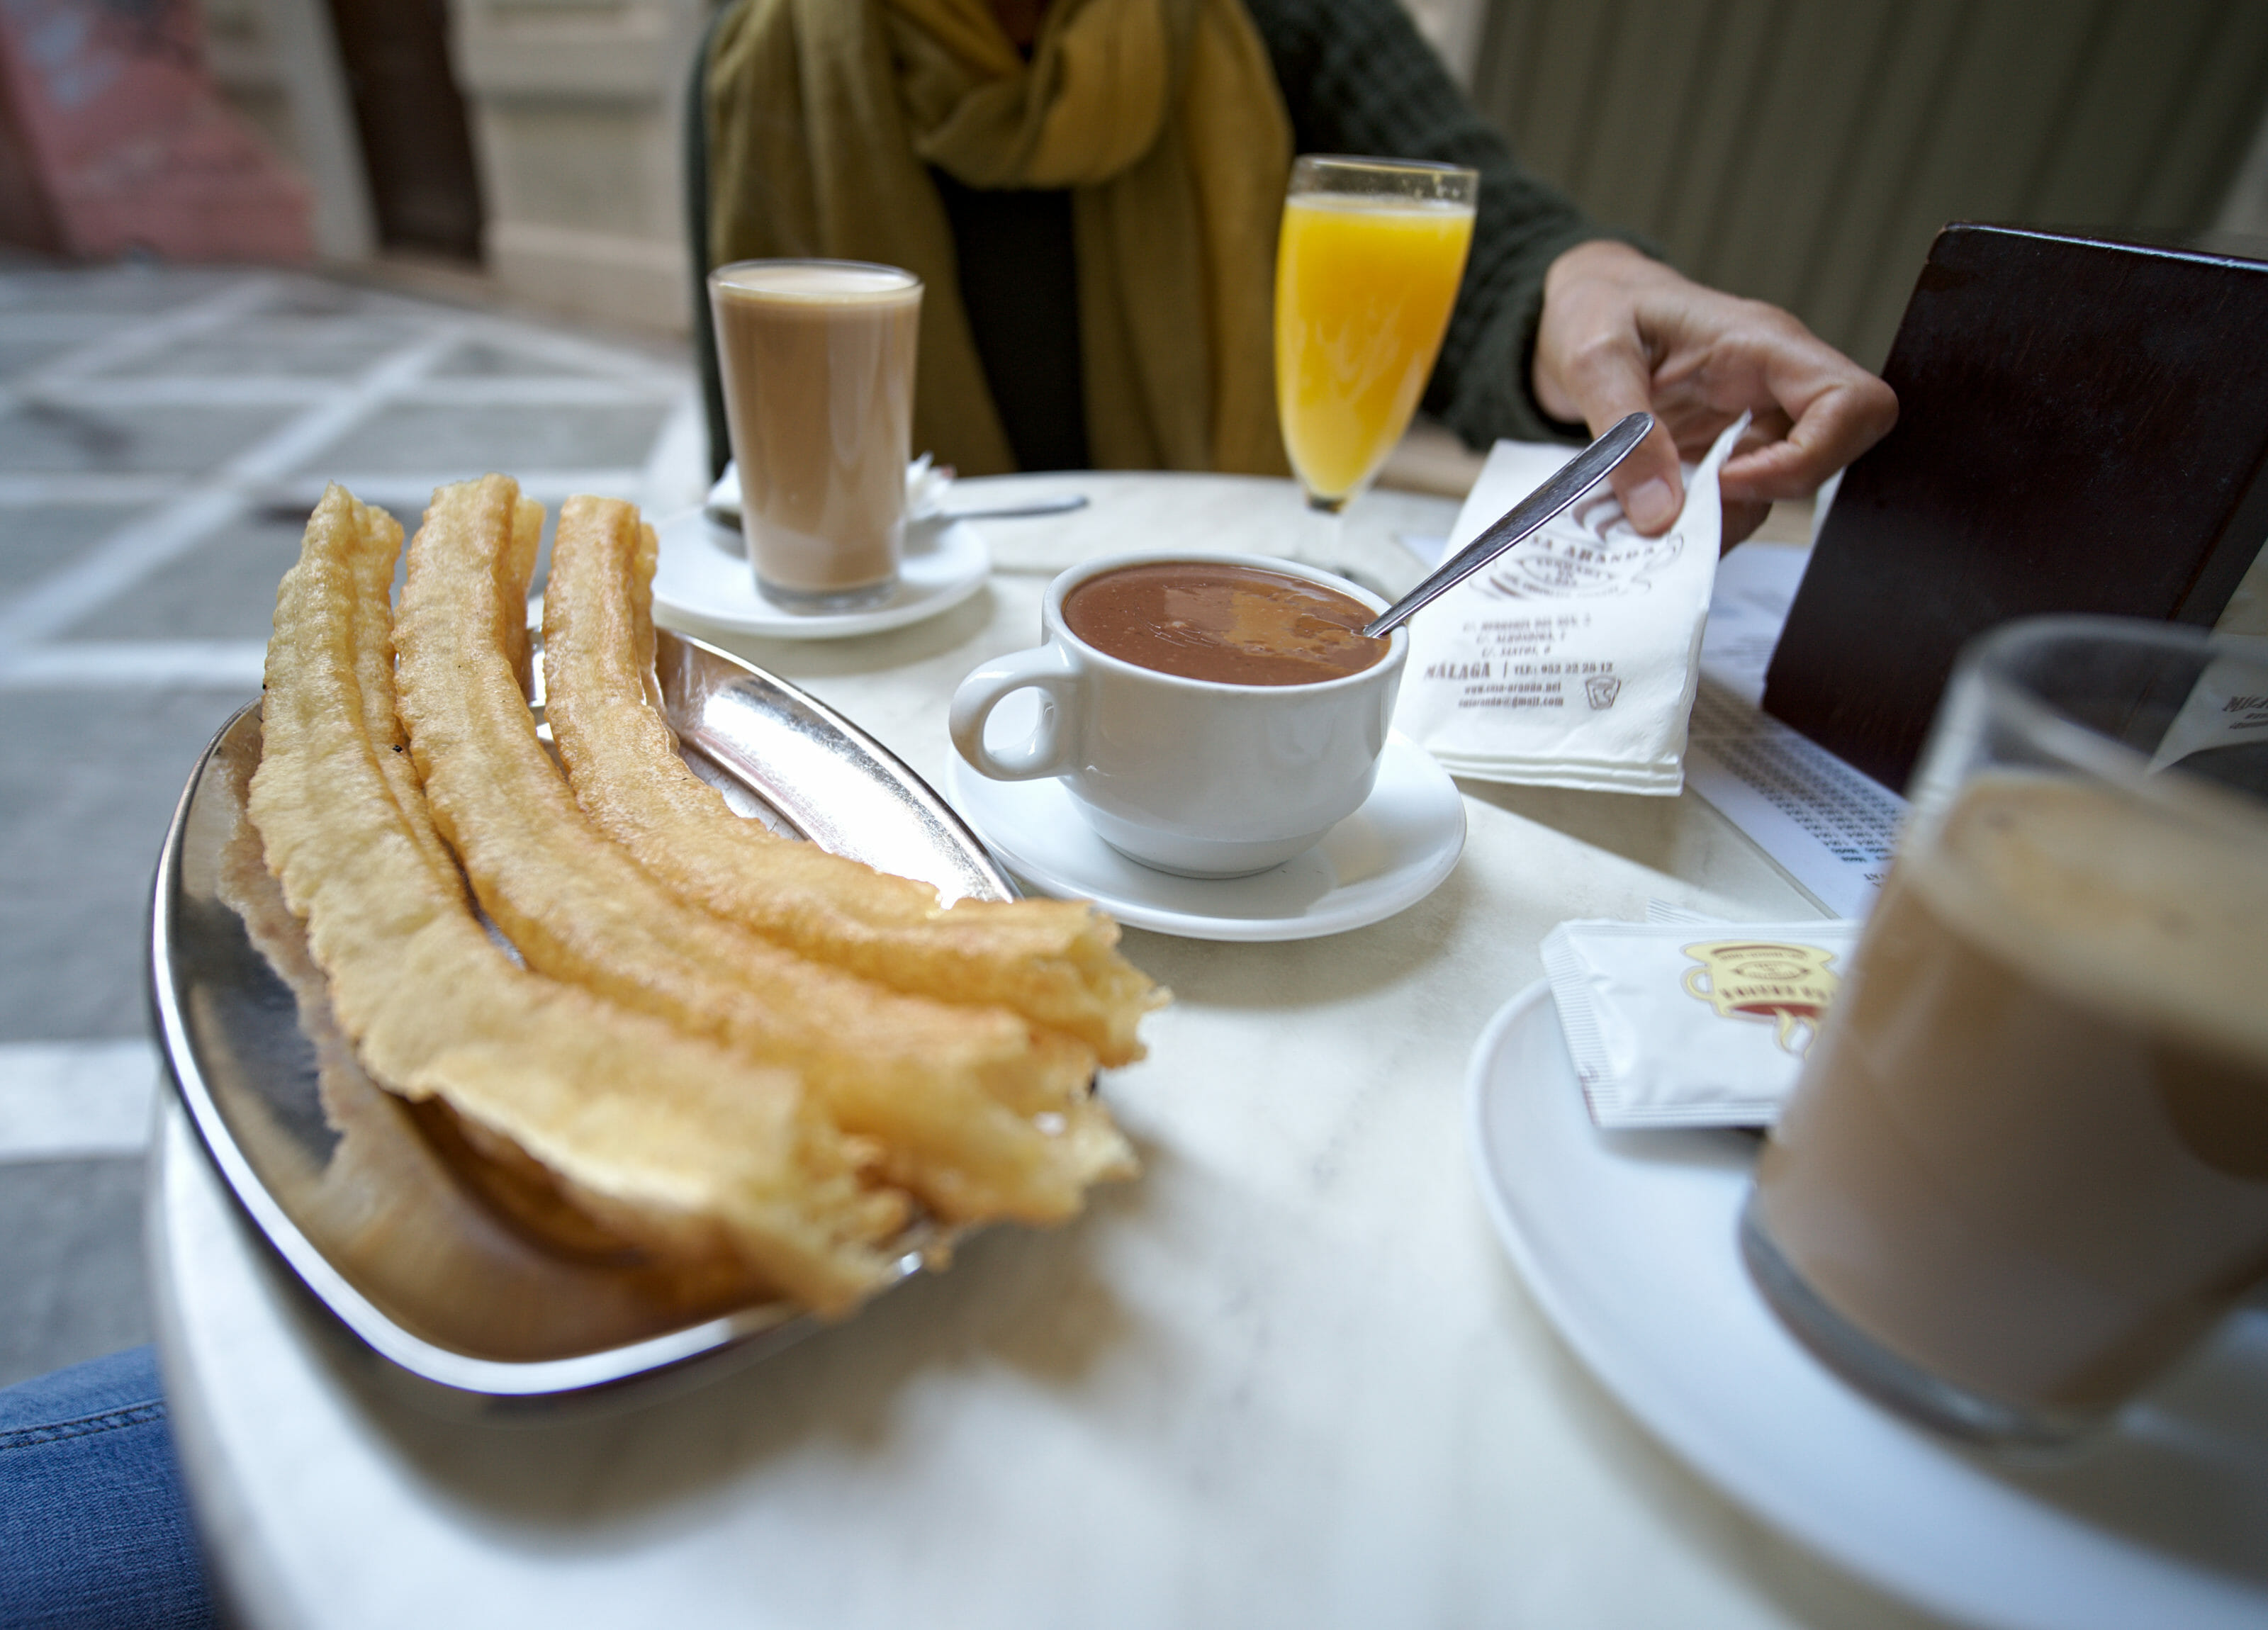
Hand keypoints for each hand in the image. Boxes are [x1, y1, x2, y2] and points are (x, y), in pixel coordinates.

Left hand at [1532, 240, 1897, 540]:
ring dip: (1714, 522)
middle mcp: (1774, 388)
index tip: (1726, 478)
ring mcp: (1754, 425)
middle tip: (1679, 506)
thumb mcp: (1593, 358)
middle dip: (1757, 499)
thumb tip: (1661, 514)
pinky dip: (1692, 523)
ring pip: (1777, 495)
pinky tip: (1644, 515)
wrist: (1581, 311)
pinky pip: (1734, 504)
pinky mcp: (1725, 455)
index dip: (1808, 457)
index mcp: (1763, 345)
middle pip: (1829, 459)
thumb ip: (1627, 431)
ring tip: (1643, 517)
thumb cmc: (1597, 308)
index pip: (1851, 402)